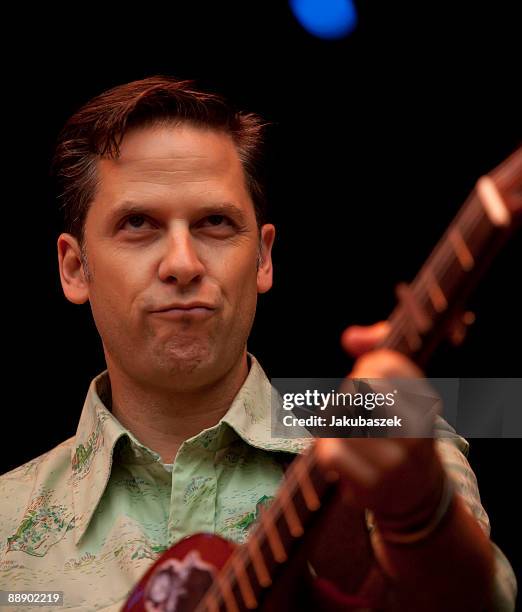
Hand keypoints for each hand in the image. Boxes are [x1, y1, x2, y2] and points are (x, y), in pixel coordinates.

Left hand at [315, 322, 444, 528]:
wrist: (416, 492)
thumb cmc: (400, 426)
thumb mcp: (404, 386)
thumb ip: (379, 349)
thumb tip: (351, 338)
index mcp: (426, 402)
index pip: (386, 363)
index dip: (367, 365)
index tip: (367, 376)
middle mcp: (416, 432)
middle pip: (359, 388)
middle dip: (347, 393)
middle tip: (352, 406)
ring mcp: (396, 462)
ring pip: (339, 419)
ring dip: (331, 421)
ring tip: (342, 428)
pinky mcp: (373, 486)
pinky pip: (331, 452)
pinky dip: (325, 447)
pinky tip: (336, 450)